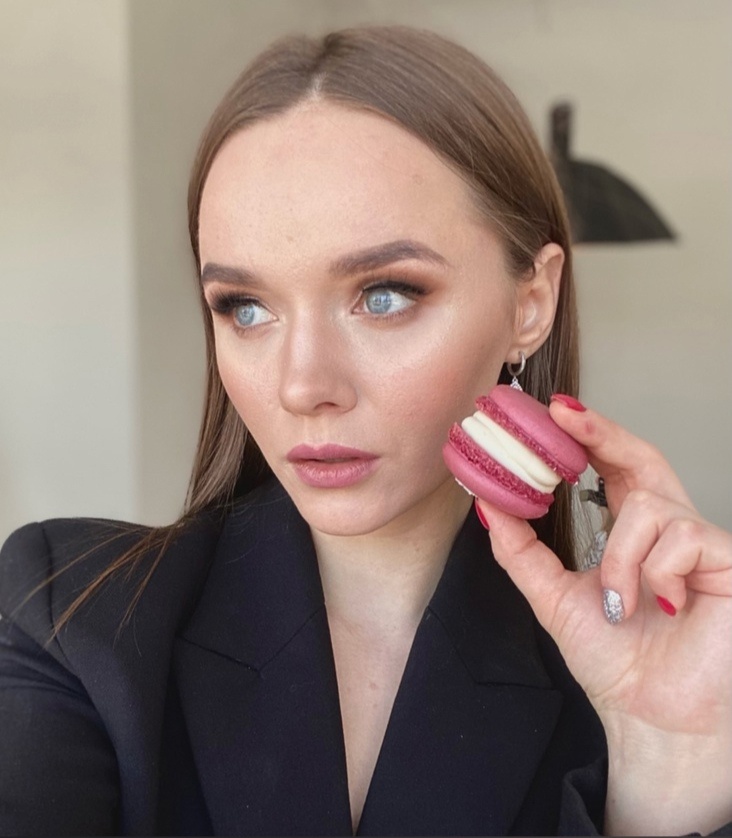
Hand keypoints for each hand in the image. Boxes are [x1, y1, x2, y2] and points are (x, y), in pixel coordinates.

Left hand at [475, 397, 731, 835]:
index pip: (613, 469)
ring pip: (648, 507)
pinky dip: (654, 573)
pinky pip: (679, 537)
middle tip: (563, 414)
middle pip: (642, 458)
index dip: (589, 437)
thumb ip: (523, 552)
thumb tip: (488, 506)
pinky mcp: (728, 559)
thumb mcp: (556, 598)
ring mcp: (702, 542)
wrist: (655, 717)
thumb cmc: (618, 662)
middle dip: (602, 432)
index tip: (552, 412)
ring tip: (619, 602)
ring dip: (619, 557)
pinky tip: (664, 605)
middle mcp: (669, 529)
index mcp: (632, 534)